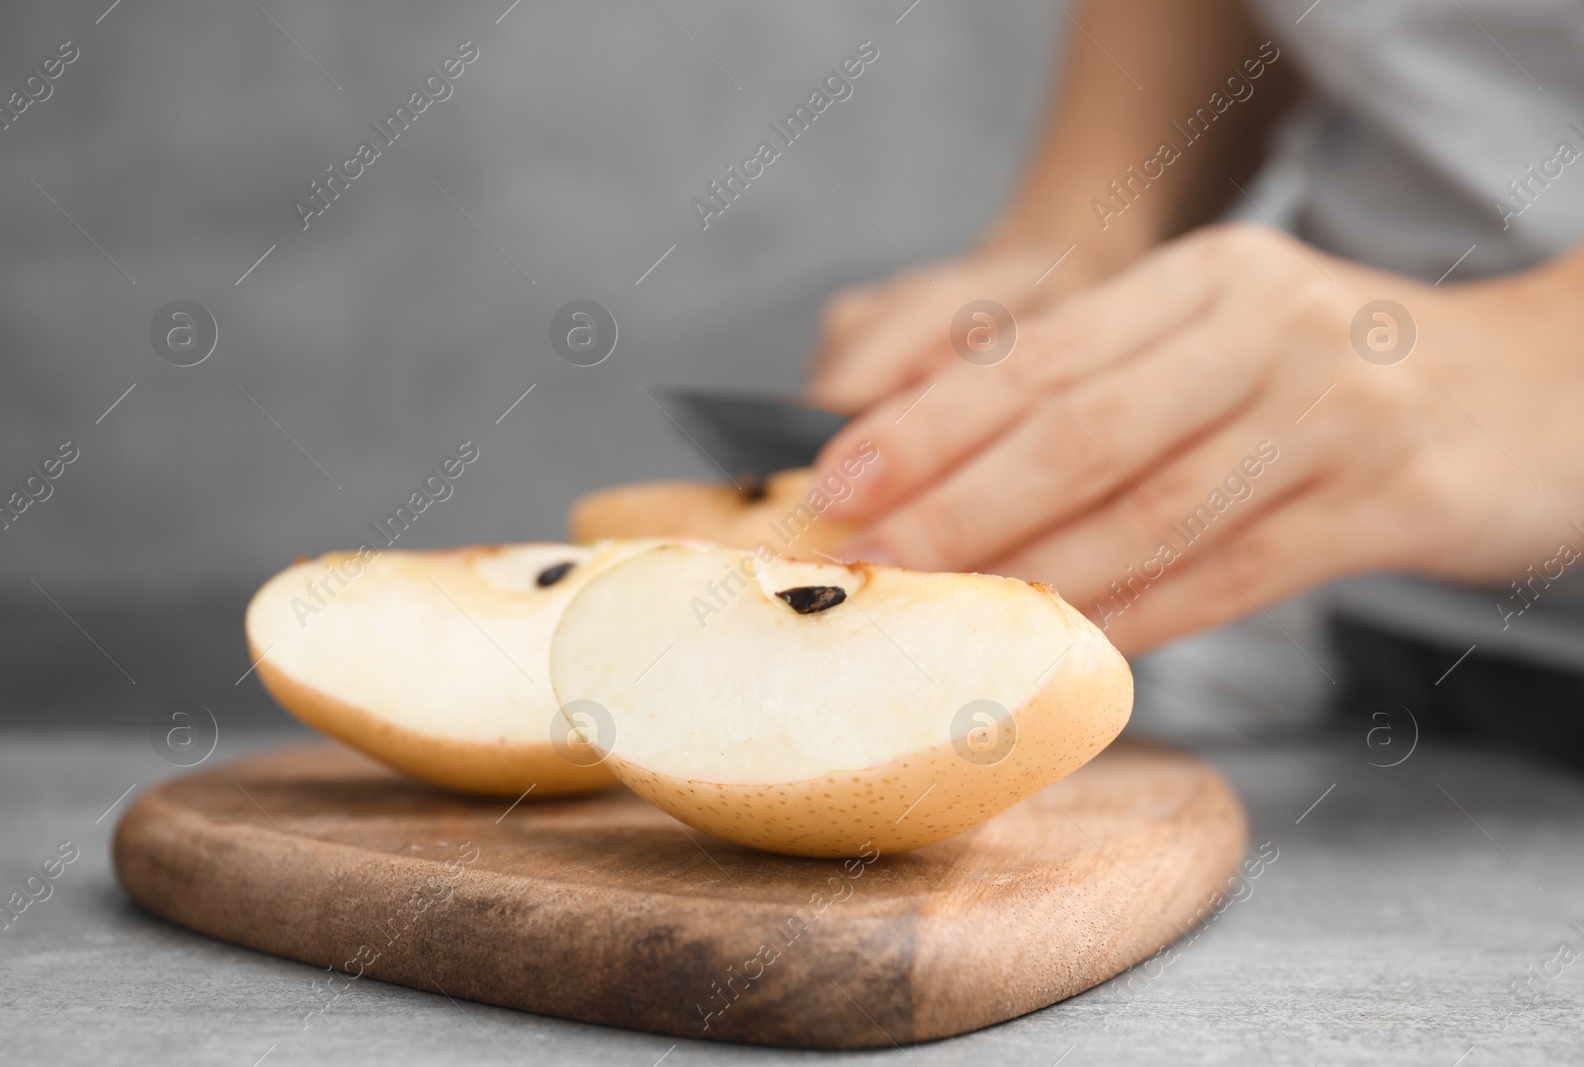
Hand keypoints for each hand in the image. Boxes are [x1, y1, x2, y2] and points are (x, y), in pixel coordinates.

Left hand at [814, 222, 1583, 654]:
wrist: (1539, 392)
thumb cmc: (1341, 379)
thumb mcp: (1225, 340)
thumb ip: (1108, 386)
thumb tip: (945, 472)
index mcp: (1202, 279)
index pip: (1039, 355)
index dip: (929, 422)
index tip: (837, 479)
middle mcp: (1261, 330)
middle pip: (1078, 425)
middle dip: (955, 499)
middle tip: (861, 558)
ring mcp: (1328, 415)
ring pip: (1149, 507)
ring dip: (1032, 570)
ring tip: (941, 613)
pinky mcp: (1388, 500)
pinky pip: (1234, 572)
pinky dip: (1141, 616)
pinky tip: (1068, 648)